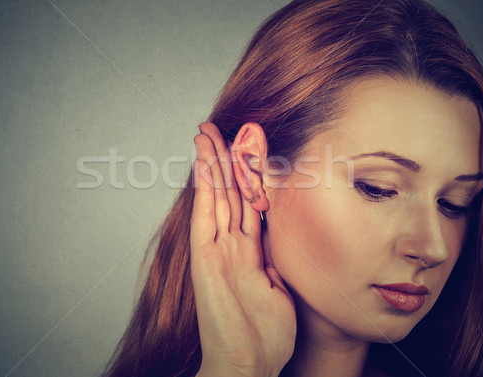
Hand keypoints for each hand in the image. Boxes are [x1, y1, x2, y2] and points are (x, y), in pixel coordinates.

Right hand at [190, 122, 295, 376]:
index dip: (246, 173)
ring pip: (215, 196)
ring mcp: (215, 248)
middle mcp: (229, 243)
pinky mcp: (205, 257)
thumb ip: (273, 253)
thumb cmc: (265, 332)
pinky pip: (205, 213)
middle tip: (219, 128)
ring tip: (207, 133)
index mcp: (247, 249)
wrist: (248, 362)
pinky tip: (203, 161)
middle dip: (224, 158)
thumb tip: (280, 230)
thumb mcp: (279, 283)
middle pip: (227, 192)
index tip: (247, 147)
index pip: (247, 201)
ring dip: (211, 163)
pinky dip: (204, 186)